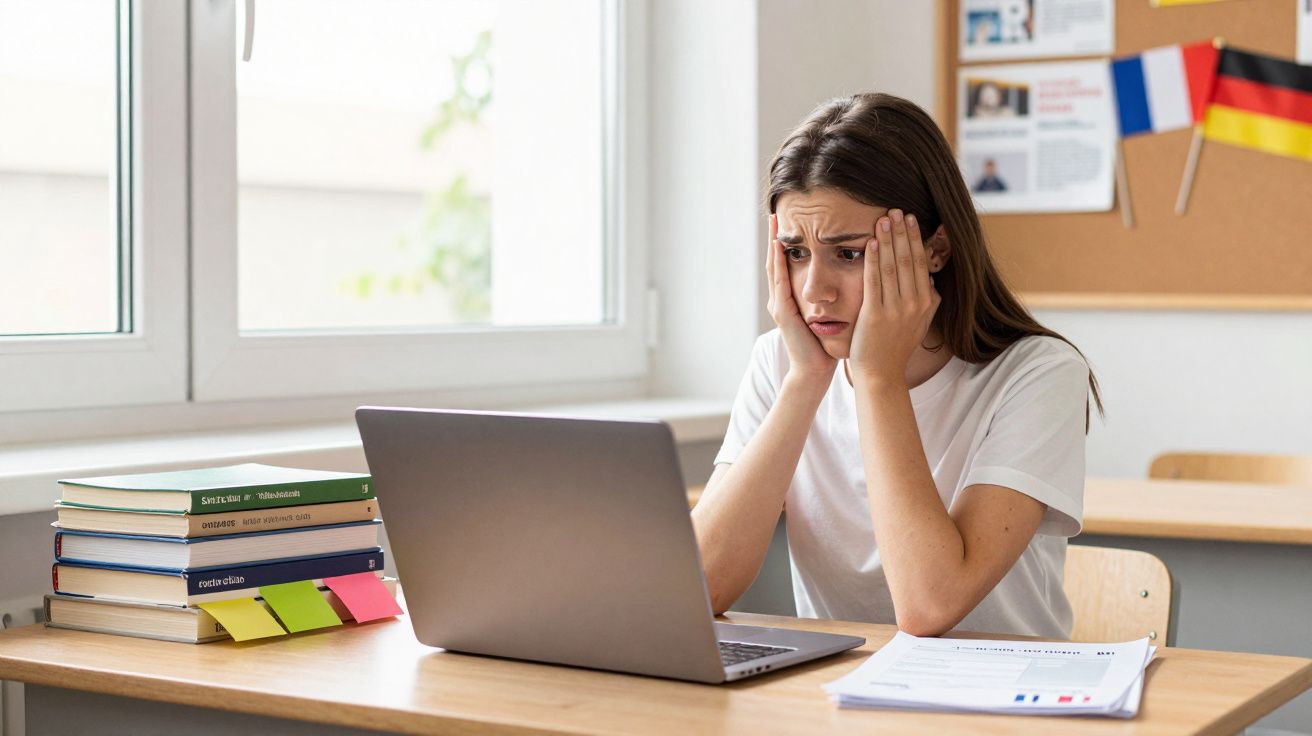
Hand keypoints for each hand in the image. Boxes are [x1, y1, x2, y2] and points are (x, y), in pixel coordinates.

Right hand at [765, 214, 836, 384]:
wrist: (815, 371)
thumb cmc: (827, 345)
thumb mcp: (828, 313)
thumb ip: (832, 295)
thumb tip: (852, 273)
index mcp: (793, 298)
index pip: (789, 264)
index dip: (789, 242)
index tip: (793, 219)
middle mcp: (782, 299)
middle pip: (777, 261)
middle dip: (776, 237)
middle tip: (777, 212)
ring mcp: (780, 305)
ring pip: (774, 268)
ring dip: (773, 244)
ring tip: (774, 222)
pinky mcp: (783, 312)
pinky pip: (779, 282)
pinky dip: (778, 263)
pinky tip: (780, 247)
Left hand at [848, 209, 940, 385]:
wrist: (881, 373)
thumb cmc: (896, 346)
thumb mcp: (920, 323)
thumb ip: (928, 301)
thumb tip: (930, 280)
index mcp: (926, 302)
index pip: (921, 262)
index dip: (915, 238)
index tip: (910, 218)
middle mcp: (914, 303)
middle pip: (909, 259)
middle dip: (902, 232)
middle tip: (897, 209)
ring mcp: (896, 309)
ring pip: (893, 266)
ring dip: (889, 239)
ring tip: (884, 217)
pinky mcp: (876, 315)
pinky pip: (875, 280)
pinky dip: (874, 259)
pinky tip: (872, 241)